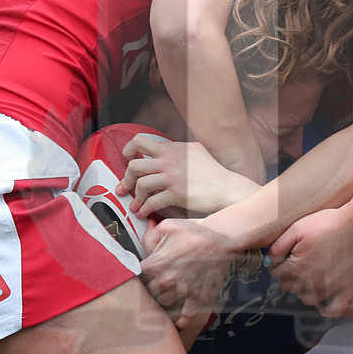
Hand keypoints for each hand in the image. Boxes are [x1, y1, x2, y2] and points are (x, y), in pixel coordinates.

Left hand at [117, 134, 258, 217]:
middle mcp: (170, 160)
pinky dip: (144, 209)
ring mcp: (172, 177)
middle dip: (126, 178)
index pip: (140, 141)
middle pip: (134, 164)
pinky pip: (152, 202)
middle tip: (126, 187)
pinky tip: (144, 212)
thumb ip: (179, 148)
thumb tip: (165, 149)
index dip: (129, 149)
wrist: (227, 188)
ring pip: (141, 184)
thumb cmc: (213, 172)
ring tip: (137, 203)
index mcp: (173, 148)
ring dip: (136, 197)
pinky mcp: (176, 193)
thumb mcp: (196, 150)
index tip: (126, 159)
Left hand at [140, 217, 243, 329]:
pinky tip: (179, 323)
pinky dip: (182, 320)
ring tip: (169, 294)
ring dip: (165, 299)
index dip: (142, 274)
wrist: (221, 238)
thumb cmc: (194, 230)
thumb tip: (145, 248)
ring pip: (164, 302)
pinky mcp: (196, 297)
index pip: (138, 276)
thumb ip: (149, 237)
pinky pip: (186, 315)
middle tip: (158, 281)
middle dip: (152, 286)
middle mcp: (165, 280)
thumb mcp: (167, 226)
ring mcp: (181, 291)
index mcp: (155, 264)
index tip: (146, 273)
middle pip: (150, 292)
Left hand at [268, 207, 352, 328]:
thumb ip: (278, 246)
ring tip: (307, 276)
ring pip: (306, 299)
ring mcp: (328, 289)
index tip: (282, 254)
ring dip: (302, 290)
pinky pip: (333, 310)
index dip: (275, 262)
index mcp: (296, 268)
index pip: (275, 272)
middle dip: (287, 275)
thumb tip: (267, 261)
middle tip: (295, 261)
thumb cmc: (327, 224)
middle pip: (288, 287)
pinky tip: (323, 297)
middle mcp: (310, 283)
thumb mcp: (296, 228)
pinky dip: (325, 308)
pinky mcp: (345, 290)